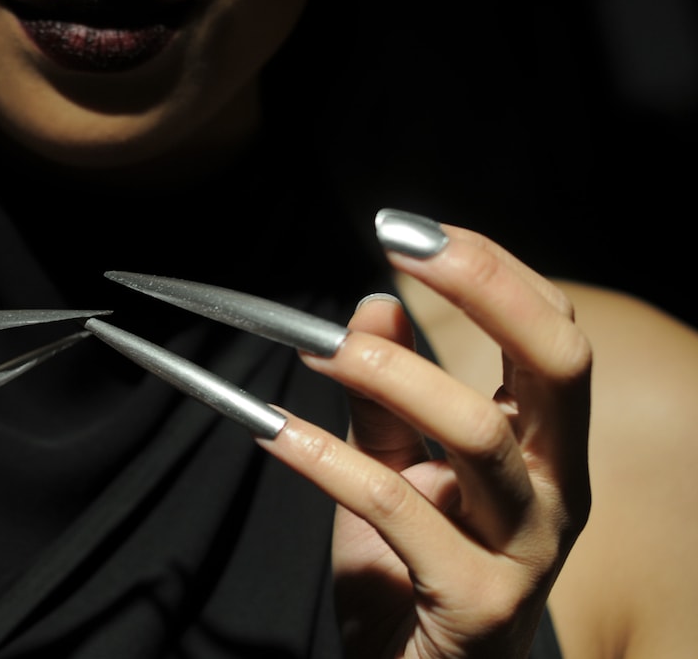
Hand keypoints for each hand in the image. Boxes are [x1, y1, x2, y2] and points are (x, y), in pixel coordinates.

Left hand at [259, 218, 590, 657]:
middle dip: (484, 288)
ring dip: (389, 372)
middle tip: (400, 241)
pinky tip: (273, 428)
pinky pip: (397, 508)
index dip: (491, 271)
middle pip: (557, 364)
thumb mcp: (396, 474)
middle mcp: (558, 494)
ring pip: (478, 432)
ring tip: (319, 345)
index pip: (551, 337)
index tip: (409, 228)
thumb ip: (386, 401)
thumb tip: (372, 303)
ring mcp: (526, 551)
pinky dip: (327, 458)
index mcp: (548, 453)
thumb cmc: (410, 578)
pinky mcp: (477, 602)